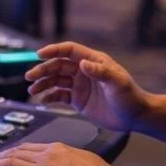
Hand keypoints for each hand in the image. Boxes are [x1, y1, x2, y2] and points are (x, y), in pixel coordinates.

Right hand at [25, 42, 148, 131]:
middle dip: (43, 69)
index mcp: (93, 61)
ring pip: (56, 80)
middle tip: (30, 77)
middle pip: (58, 65)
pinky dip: (49, 96)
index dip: (53, 50)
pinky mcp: (78, 99)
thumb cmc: (129, 96)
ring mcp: (80, 85)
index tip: (39, 54)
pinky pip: (60, 95)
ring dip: (43, 83)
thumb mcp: (117, 83)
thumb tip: (83, 63)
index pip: (69, 50)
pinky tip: (43, 100)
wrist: (135, 116)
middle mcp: (84, 70)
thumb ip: (101, 72)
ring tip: (32, 90)